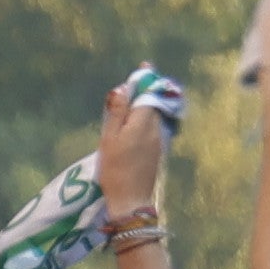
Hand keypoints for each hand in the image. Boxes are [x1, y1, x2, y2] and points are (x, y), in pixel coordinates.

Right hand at [92, 77, 173, 222]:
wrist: (132, 201)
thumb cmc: (115, 170)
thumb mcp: (109, 139)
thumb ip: (117, 112)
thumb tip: (123, 88)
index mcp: (144, 123)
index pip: (149, 94)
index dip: (146, 80)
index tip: (145, 67)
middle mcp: (156, 129)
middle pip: (154, 103)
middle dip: (148, 90)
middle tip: (139, 80)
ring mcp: (160, 141)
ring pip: (155, 115)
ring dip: (148, 104)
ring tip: (136, 97)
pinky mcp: (158, 152)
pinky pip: (155, 127)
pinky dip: (148, 118)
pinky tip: (138, 121)